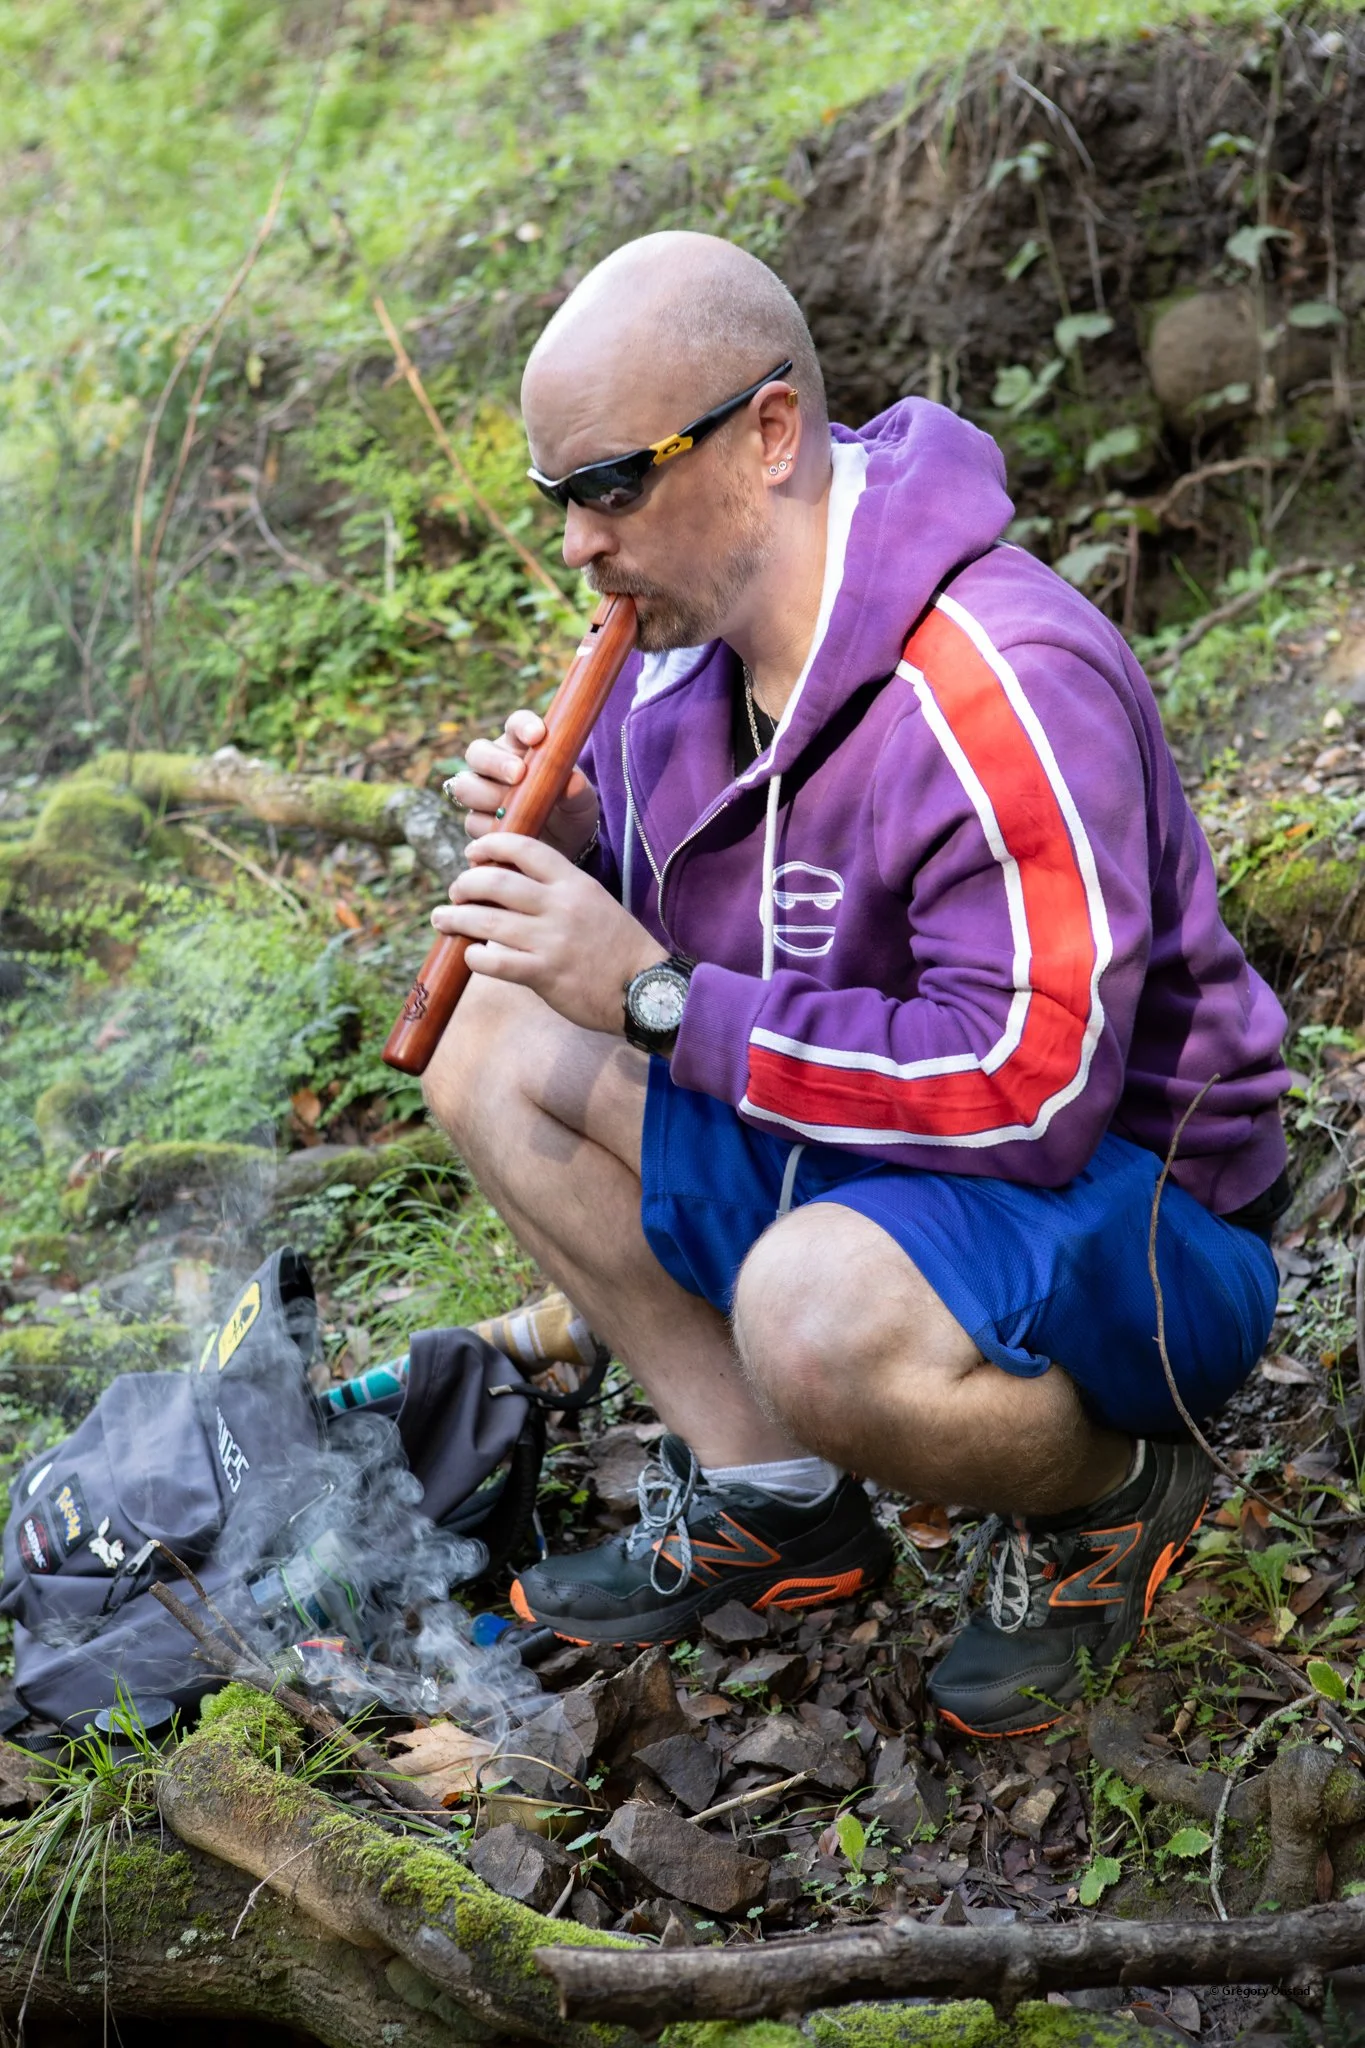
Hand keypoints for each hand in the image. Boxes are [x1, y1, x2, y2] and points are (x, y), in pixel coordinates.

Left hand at [432, 833, 664, 1035]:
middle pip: (495, 883)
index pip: (525, 848)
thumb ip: (558, 892)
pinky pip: (495, 962)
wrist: (645, 989)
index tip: (472, 853)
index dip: (491, 846)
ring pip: (487, 923)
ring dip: (457, 920)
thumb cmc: (618, 947)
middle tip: (454, 893)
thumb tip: (510, 887)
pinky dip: (475, 958)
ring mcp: (551, 940)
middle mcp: (560, 906)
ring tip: (442, 920)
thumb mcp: (594, 903)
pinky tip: (471, 956)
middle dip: (465, 885)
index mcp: (574, 883)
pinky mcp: (544, 974)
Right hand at [445, 710, 599, 861]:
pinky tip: (510, 830)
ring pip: (465, 786)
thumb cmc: (571, 808)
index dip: (523, 726)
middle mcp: (496, 764)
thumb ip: (577, 789)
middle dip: (495, 762)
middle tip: (519, 774)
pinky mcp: (477, 822)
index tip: (538, 735)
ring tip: (513, 807)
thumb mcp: (581, 800)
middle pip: (477, 752)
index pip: (516, 725)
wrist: (565, 842)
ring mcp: (481, 792)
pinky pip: (472, 821)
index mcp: (522, 745)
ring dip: (487, 795)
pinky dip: (489, 826)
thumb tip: (572, 782)